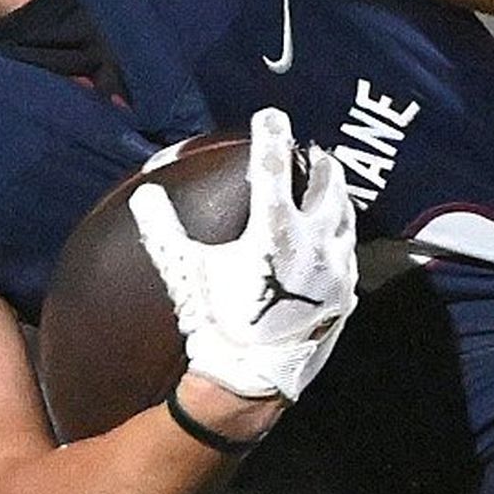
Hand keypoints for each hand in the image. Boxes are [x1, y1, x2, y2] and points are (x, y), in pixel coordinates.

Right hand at [132, 108, 356, 403]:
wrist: (250, 377)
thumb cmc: (215, 321)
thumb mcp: (185, 271)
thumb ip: (163, 229)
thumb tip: (145, 195)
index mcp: (276, 230)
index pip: (275, 166)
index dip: (272, 134)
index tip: (271, 116)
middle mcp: (314, 243)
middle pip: (327, 185)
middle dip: (320, 163)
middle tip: (314, 151)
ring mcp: (336, 270)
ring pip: (346, 217)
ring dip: (337, 196)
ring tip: (331, 186)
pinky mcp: (345, 294)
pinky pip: (349, 253)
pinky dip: (341, 235)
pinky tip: (335, 236)